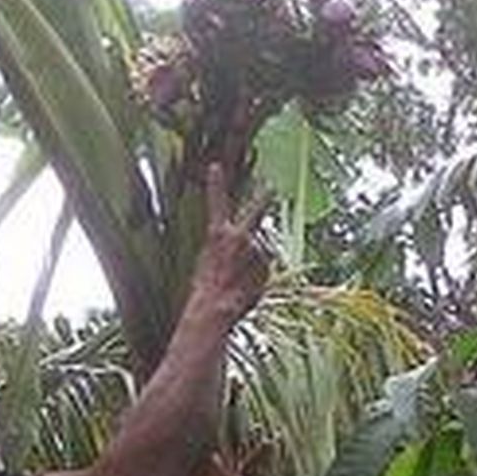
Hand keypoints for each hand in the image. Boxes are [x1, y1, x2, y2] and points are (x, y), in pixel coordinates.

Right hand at [187, 163, 271, 323]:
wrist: (214, 309)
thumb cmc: (205, 289)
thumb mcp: (206, 262)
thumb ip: (225, 248)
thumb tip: (242, 245)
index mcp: (217, 234)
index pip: (216, 203)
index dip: (216, 184)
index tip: (215, 166)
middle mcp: (240, 236)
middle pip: (256, 211)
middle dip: (264, 198)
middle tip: (271, 187)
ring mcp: (256, 250)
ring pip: (261, 252)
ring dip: (254, 263)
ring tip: (237, 282)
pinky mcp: (267, 265)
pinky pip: (264, 269)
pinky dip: (258, 277)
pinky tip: (246, 288)